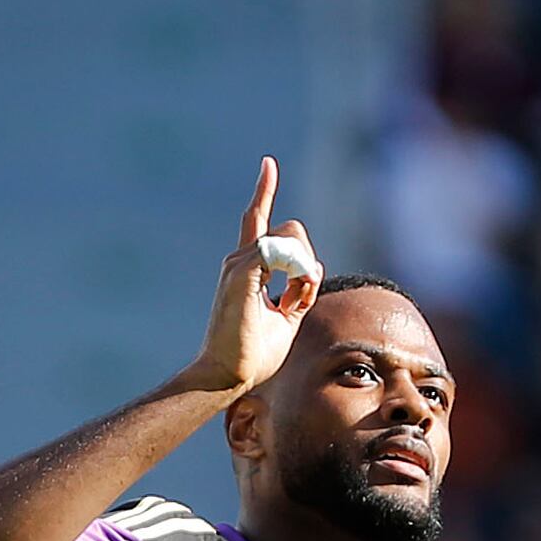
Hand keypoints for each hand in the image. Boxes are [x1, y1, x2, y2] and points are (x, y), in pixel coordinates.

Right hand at [178, 156, 318, 400]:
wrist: (227, 375)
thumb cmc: (253, 354)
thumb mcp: (287, 319)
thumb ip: (299, 293)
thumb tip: (313, 271)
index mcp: (247, 268)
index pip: (257, 220)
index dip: (264, 191)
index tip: (268, 164)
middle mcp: (239, 261)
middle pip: (289, 230)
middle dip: (307, 259)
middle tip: (300, 298)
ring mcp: (237, 265)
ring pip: (289, 238)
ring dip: (304, 271)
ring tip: (294, 303)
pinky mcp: (240, 274)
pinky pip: (280, 253)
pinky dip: (297, 274)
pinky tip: (292, 298)